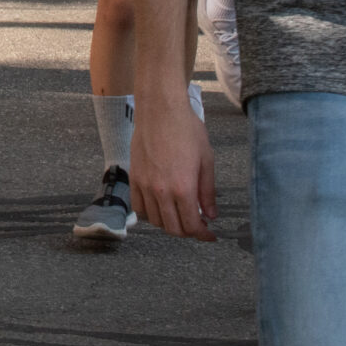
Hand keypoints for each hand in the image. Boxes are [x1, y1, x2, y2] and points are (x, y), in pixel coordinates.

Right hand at [130, 93, 217, 239]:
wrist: (160, 110)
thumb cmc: (186, 130)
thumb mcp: (206, 160)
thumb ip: (208, 192)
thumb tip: (211, 215)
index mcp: (183, 188)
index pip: (192, 226)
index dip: (203, 235)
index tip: (210, 235)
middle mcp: (161, 192)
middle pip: (173, 229)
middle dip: (188, 232)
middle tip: (198, 225)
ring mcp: (145, 186)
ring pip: (155, 221)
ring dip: (169, 224)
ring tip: (180, 215)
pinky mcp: (134, 178)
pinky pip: (139, 208)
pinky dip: (150, 214)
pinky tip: (160, 207)